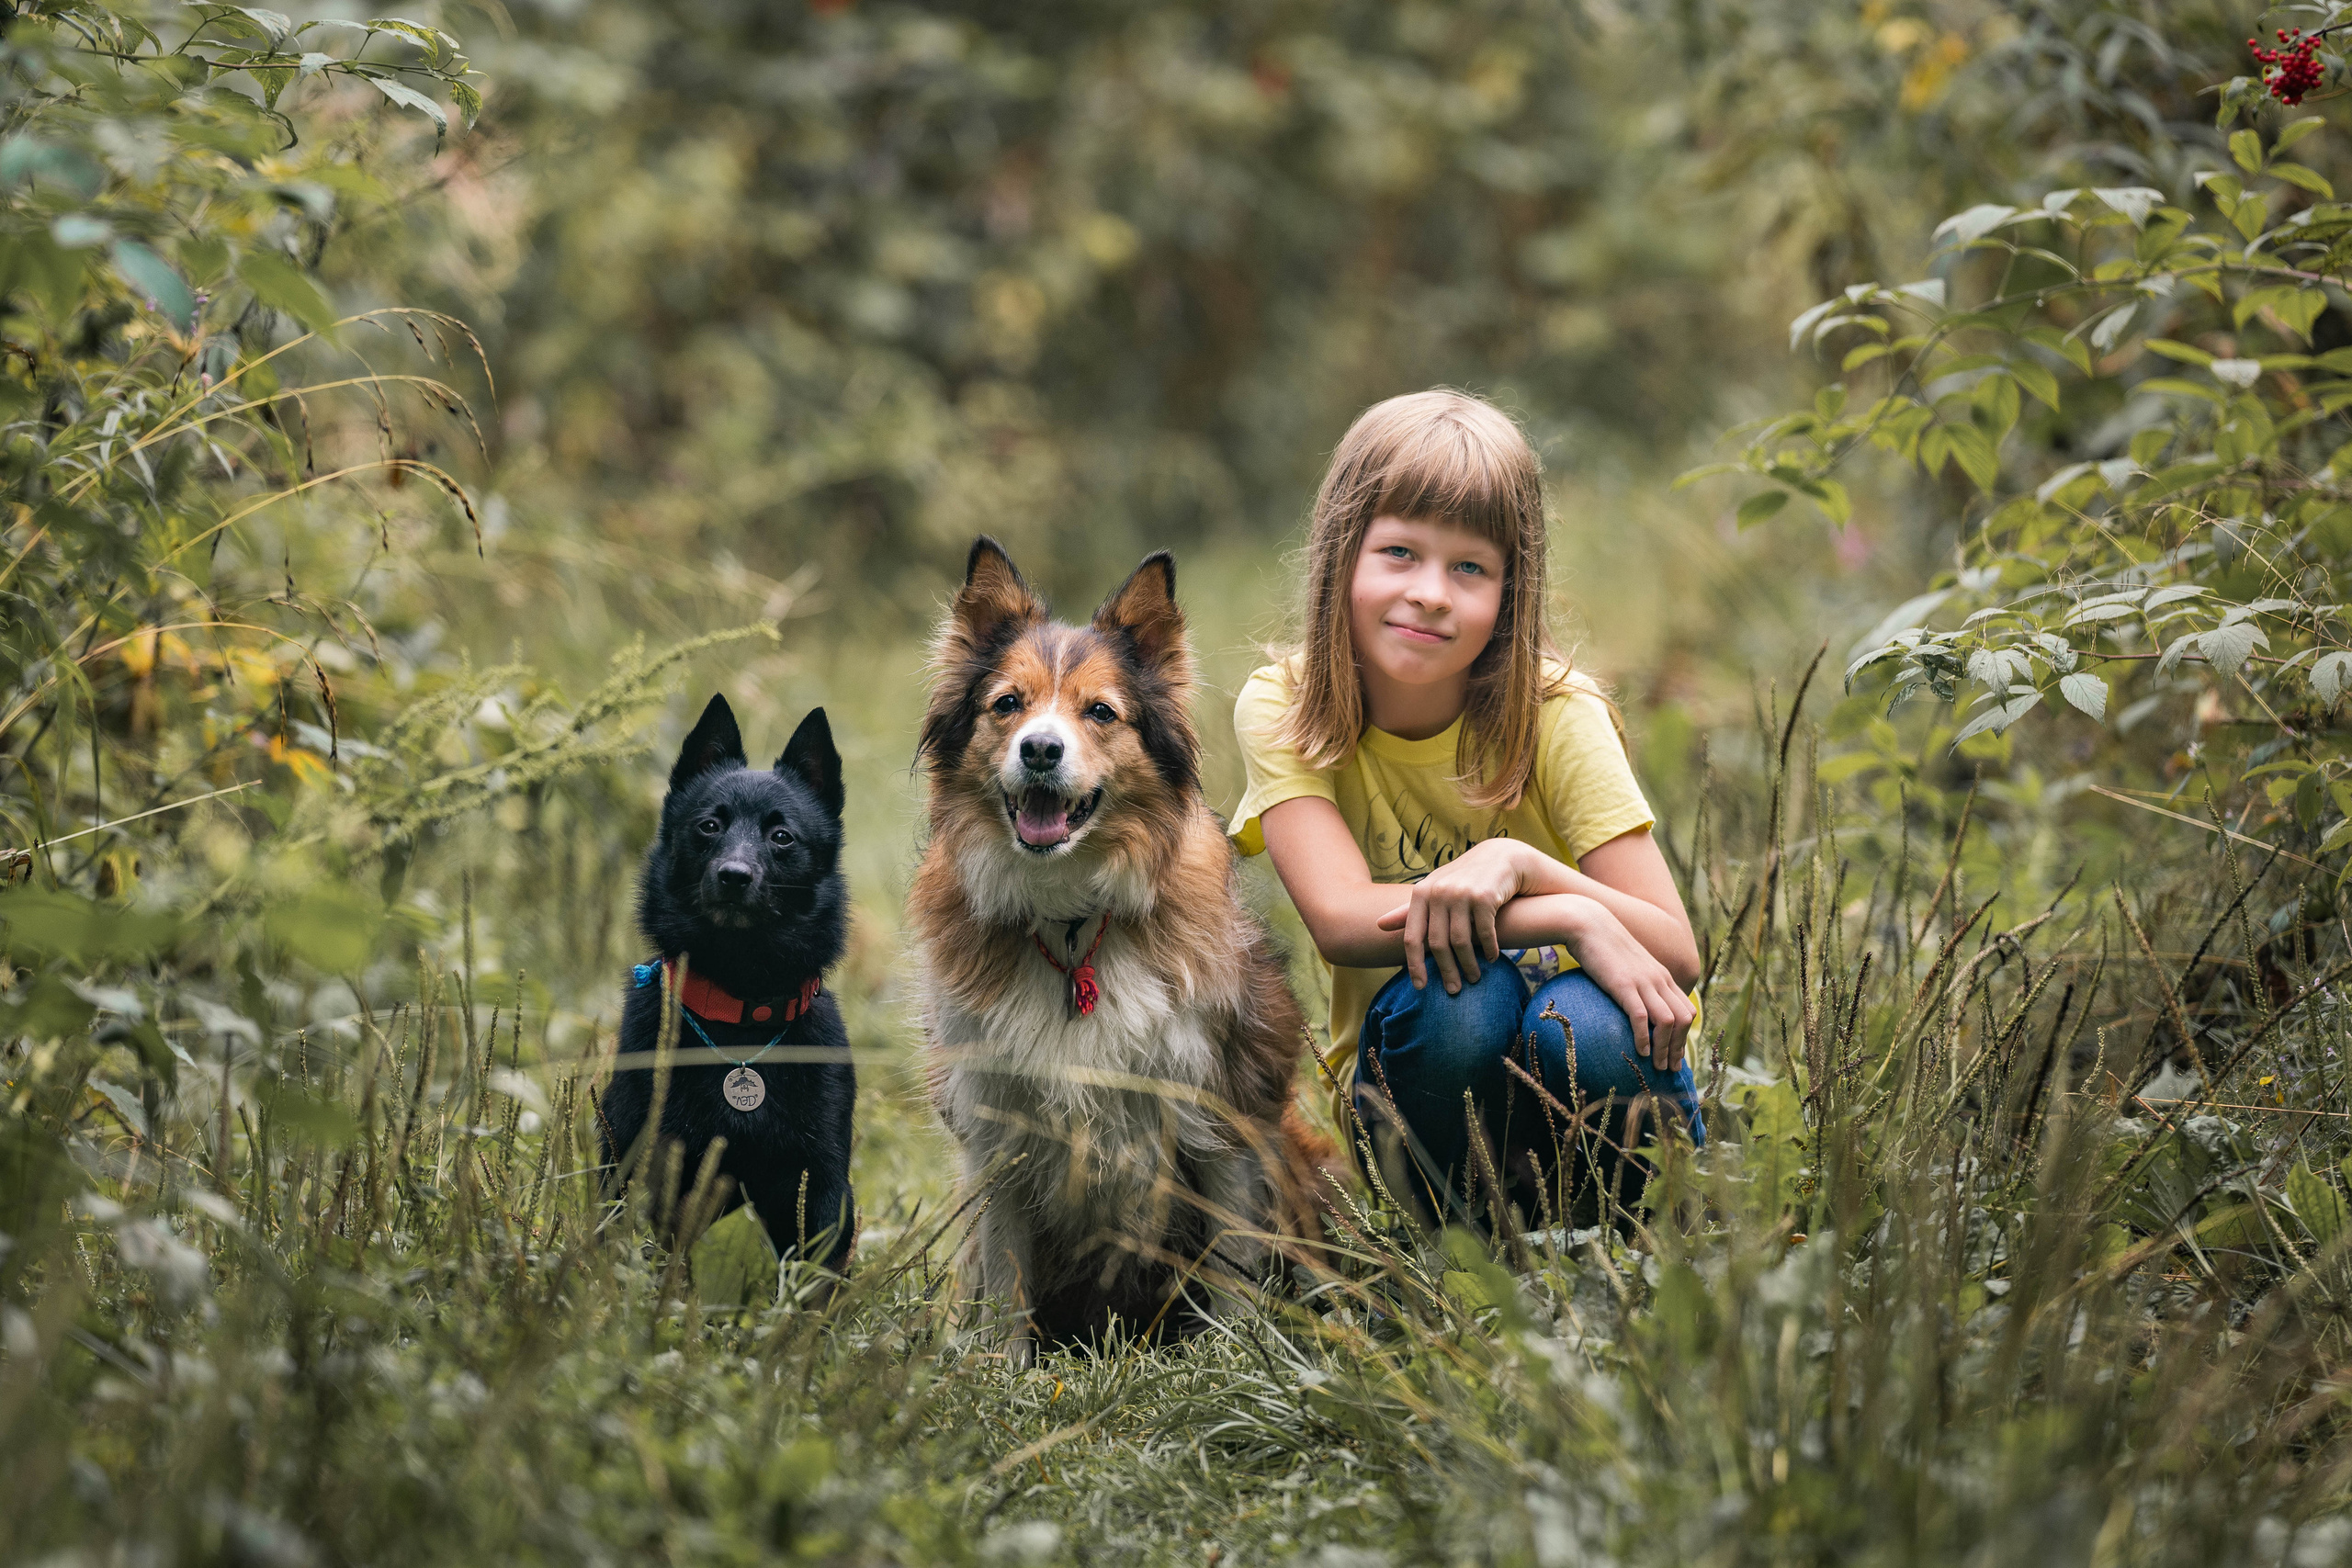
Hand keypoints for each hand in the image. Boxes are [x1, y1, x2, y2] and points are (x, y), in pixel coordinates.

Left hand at [1375, 839, 1526, 994]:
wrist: (1500, 858)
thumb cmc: (1462, 880)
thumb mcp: (1434, 891)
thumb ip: (1409, 910)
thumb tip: (1378, 925)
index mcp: (1421, 893)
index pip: (1412, 937)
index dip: (1414, 965)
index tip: (1421, 987)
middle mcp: (1438, 892)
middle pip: (1437, 944)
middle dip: (1446, 971)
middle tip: (1453, 990)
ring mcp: (1461, 893)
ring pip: (1460, 942)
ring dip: (1469, 964)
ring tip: (1474, 978)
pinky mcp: (1485, 896)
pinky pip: (1485, 933)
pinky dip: (1489, 949)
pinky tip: (1492, 958)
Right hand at [1565, 904, 1696, 1072]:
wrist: (1589, 924)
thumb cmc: (1603, 947)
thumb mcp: (1629, 966)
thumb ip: (1638, 983)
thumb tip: (1635, 1006)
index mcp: (1662, 977)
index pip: (1687, 1010)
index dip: (1685, 1037)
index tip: (1675, 1055)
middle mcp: (1659, 980)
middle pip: (1684, 1019)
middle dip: (1679, 1048)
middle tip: (1670, 1069)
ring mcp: (1643, 982)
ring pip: (1668, 1021)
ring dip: (1664, 1048)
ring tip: (1656, 1066)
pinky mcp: (1624, 985)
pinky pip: (1641, 1016)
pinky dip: (1644, 1037)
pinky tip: (1639, 1051)